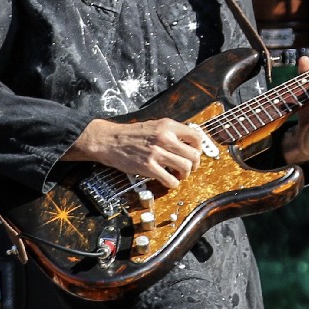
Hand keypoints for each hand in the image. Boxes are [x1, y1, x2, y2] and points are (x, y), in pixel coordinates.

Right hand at [67, 117, 210, 191]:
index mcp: (168, 126)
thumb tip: (188, 143)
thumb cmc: (131, 134)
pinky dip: (173, 183)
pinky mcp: (149, 167)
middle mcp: (165, 137)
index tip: (193, 153)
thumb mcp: (154, 125)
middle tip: (187, 168)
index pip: (196, 136)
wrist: (109, 140)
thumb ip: (171, 132)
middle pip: (194, 155)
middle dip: (194, 164)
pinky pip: (171, 180)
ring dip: (185, 175)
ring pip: (186, 167)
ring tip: (178, 175)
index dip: (198, 148)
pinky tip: (168, 181)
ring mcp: (157, 152)